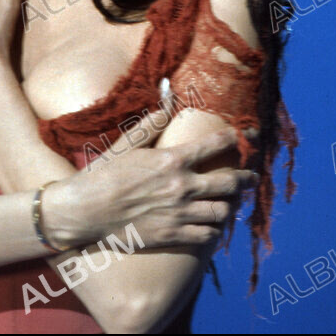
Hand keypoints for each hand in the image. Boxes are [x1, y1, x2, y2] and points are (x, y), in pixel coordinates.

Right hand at [43, 123, 258, 250]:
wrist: (84, 211)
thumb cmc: (103, 174)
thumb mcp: (126, 144)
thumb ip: (151, 123)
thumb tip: (167, 99)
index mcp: (172, 160)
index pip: (215, 145)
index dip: (234, 138)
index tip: (243, 137)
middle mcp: (182, 187)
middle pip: (229, 183)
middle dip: (245, 179)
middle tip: (251, 178)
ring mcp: (179, 214)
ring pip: (223, 212)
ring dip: (231, 207)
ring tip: (232, 203)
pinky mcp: (173, 236)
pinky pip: (207, 236)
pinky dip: (214, 231)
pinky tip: (213, 227)